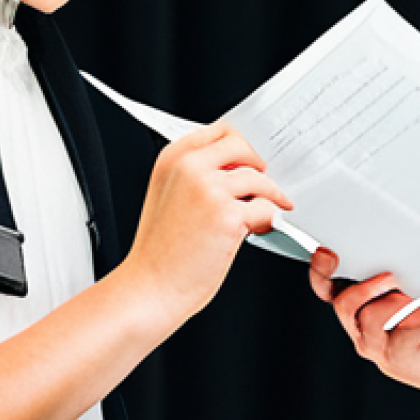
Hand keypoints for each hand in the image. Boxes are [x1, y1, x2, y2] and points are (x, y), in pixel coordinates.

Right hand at [125, 122, 292, 325]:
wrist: (149, 288)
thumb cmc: (160, 251)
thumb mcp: (167, 196)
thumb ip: (196, 175)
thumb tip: (236, 169)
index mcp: (172, 158)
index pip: (217, 131)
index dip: (241, 143)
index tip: (252, 156)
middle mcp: (189, 167)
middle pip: (241, 146)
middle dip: (259, 164)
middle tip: (267, 182)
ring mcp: (208, 189)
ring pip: (258, 178)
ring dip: (270, 194)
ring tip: (270, 208)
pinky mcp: (227, 215)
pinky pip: (264, 207)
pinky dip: (270, 217)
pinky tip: (263, 225)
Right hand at [309, 249, 419, 419]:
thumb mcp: (403, 292)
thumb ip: (390, 277)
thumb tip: (397, 256)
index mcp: (354, 305)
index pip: (325, 288)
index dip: (320, 271)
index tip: (327, 253)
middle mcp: (357, 326)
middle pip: (343, 304)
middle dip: (364, 286)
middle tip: (389, 276)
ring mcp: (373, 345)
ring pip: (372, 316)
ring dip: (397, 301)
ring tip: (419, 296)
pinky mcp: (395, 357)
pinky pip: (405, 332)